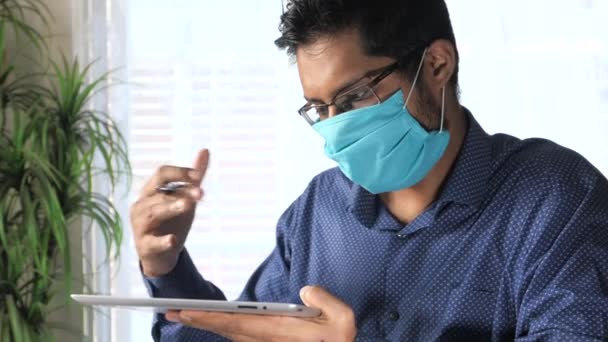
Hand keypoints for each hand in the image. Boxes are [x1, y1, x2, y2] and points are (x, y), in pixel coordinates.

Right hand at [130, 149, 209, 276]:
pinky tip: (174, 240)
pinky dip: (163, 241)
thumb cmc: (171, 221)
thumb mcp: (185, 197)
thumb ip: (194, 177)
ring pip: (154, 213)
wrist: (160, 255)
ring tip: (189, 206)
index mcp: (151, 191)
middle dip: (181, 192)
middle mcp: (142, 205)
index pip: (162, 174)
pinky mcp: (145, 246)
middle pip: (159, 193)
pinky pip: (152, 242)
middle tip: (201, 194)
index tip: (199, 177)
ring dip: (171, 208)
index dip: (180, 173)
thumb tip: (205, 150)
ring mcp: (140, 226)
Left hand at [165, 286, 356, 341]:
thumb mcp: (343, 320)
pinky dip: (222, 328)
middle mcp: (268, 340)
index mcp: (280, 332)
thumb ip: (324, 300)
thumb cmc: (340, 341)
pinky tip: (214, 322)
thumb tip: (304, 290)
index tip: (188, 311)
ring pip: (230, 334)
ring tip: (183, 314)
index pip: (238, 323)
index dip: (211, 317)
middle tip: (169, 311)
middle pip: (226, 330)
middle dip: (197, 320)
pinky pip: (239, 336)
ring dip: (206, 324)